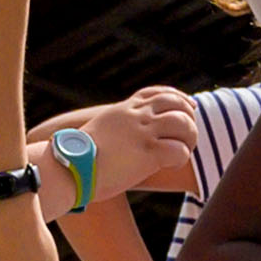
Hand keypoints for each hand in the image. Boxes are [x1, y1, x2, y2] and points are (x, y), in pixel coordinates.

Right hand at [83, 85, 202, 198]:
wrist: (70, 167)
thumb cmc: (79, 157)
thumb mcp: (100, 131)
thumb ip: (117, 129)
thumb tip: (119, 142)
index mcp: (124, 109)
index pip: (158, 93)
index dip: (178, 98)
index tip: (189, 105)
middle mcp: (136, 116)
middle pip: (176, 104)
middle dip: (189, 117)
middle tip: (189, 135)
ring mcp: (143, 133)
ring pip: (184, 124)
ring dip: (190, 137)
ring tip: (184, 150)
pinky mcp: (149, 153)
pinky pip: (179, 150)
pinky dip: (182, 157)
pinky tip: (173, 164)